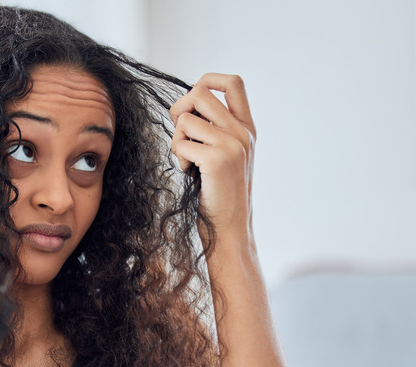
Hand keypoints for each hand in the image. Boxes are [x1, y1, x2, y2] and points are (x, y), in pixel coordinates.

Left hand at [169, 73, 256, 241]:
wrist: (230, 227)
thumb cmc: (218, 192)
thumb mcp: (223, 153)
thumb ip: (213, 128)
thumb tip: (186, 102)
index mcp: (247, 127)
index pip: (232, 82)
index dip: (207, 80)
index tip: (193, 101)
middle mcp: (243, 132)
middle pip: (200, 93)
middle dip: (180, 110)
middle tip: (182, 135)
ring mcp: (232, 145)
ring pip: (185, 119)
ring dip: (177, 139)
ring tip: (188, 159)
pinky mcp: (217, 160)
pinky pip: (180, 143)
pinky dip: (178, 157)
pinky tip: (189, 172)